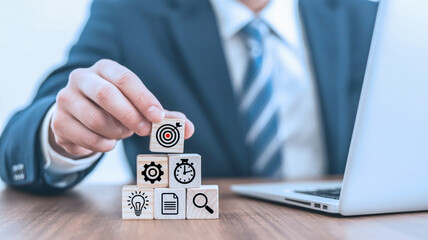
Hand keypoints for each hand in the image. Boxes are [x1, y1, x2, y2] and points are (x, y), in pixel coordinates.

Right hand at [50, 59, 194, 158]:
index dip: (143, 98)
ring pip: (95, 118)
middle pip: (106, 94)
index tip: (158, 117)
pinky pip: (84, 137)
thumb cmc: (116, 109)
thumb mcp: (139, 108)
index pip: (125, 79)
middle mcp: (82, 78)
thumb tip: (188, 129)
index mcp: (105, 69)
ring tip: (121, 133)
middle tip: (145, 131)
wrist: (79, 119)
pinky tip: (108, 142)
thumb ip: (162, 117)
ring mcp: (65, 98)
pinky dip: (102, 144)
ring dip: (116, 132)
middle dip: (130, 115)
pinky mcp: (58, 121)